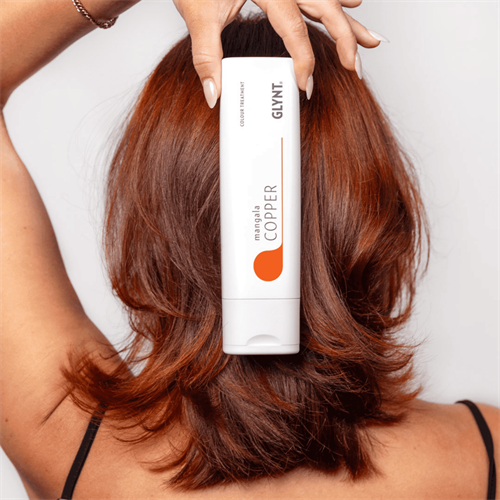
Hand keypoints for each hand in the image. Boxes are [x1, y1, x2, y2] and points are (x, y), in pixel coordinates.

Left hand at [172, 0, 387, 107]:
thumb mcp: (196, 13)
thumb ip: (206, 55)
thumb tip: (214, 93)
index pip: (294, 29)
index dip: (303, 60)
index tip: (304, 85)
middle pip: (326, 9)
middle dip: (345, 40)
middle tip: (355, 67)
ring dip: (350, 22)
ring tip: (371, 42)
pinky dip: (338, 0)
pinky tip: (352, 3)